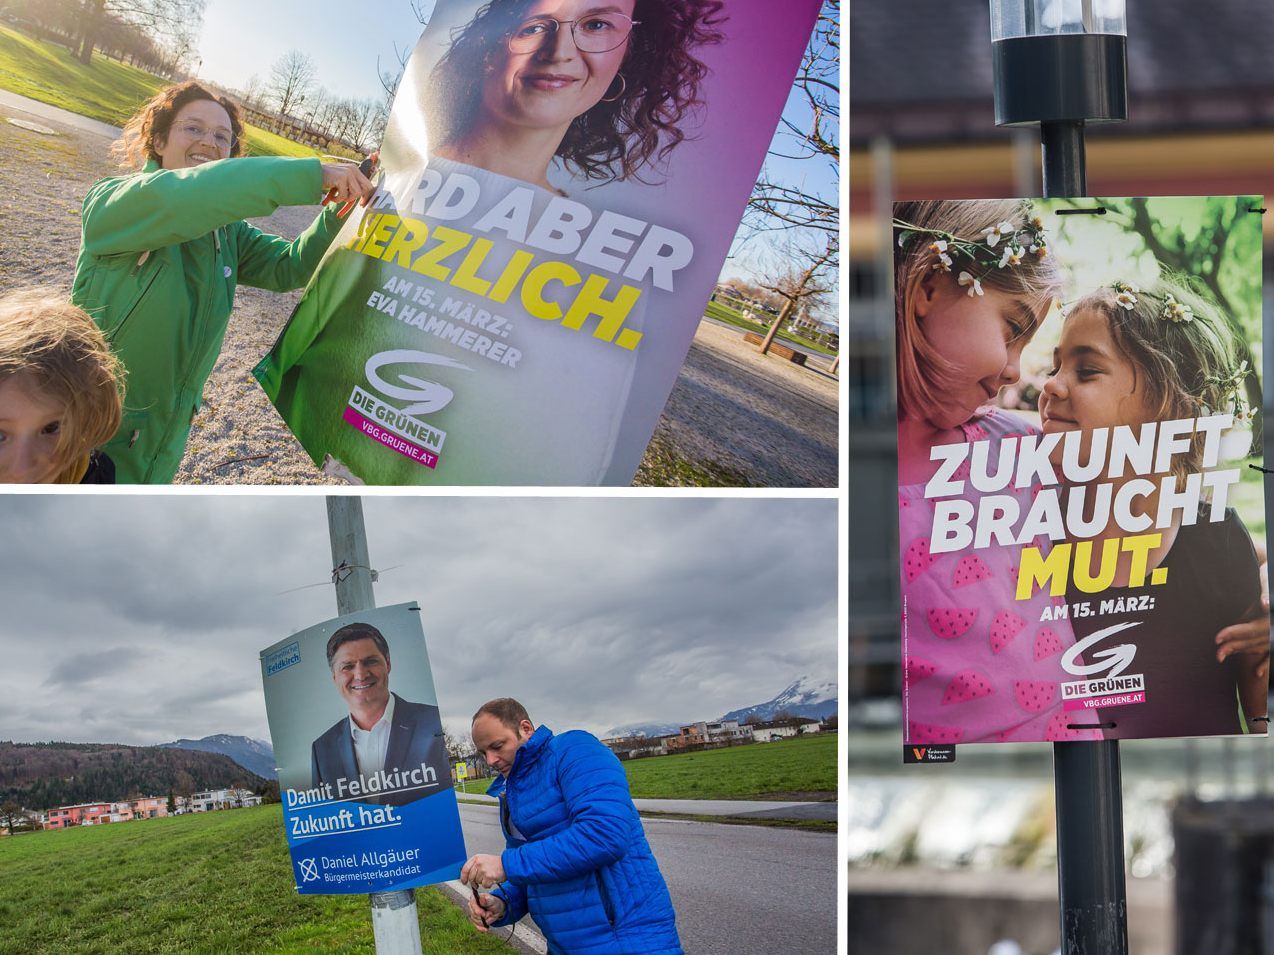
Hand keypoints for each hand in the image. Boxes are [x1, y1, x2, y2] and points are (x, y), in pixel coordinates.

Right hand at [320, 162, 373, 205]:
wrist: (311, 174)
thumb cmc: (326, 179)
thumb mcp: (341, 179)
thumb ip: (352, 185)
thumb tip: (364, 198)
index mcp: (354, 169)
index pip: (368, 184)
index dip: (366, 196)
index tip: (362, 204)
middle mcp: (353, 169)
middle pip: (365, 190)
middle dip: (357, 197)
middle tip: (346, 200)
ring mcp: (348, 173)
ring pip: (356, 194)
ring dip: (345, 199)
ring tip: (337, 197)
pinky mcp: (341, 178)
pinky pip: (344, 196)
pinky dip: (337, 199)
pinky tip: (331, 197)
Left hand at [461, 853, 505, 888]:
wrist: (506, 864)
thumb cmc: (495, 863)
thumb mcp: (483, 860)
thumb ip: (474, 866)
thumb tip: (466, 876)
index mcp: (476, 858)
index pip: (465, 869)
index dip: (463, 877)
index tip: (464, 881)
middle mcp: (479, 863)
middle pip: (471, 877)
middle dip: (474, 881)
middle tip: (480, 880)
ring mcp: (483, 870)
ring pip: (477, 882)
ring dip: (482, 882)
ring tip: (488, 877)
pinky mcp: (488, 876)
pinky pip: (484, 885)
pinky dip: (488, 885)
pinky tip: (491, 879)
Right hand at [466, 891, 504, 932]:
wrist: (497, 909)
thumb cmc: (494, 902)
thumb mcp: (492, 900)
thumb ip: (486, 901)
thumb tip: (481, 899)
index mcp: (474, 899)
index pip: (472, 904)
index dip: (477, 910)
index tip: (484, 914)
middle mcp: (471, 907)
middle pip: (474, 914)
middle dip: (484, 916)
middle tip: (491, 914)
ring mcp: (473, 915)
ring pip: (477, 921)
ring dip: (485, 920)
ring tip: (490, 915)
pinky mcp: (475, 921)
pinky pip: (477, 926)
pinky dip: (482, 928)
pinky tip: (486, 929)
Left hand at [1216, 550, 1272, 677]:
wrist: (1270, 573)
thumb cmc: (1268, 577)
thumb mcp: (1267, 582)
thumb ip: (1265, 594)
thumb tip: (1264, 605)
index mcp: (1268, 617)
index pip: (1250, 629)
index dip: (1233, 634)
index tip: (1217, 638)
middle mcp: (1272, 628)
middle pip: (1252, 641)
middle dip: (1233, 647)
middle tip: (1216, 654)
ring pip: (1259, 647)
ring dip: (1242, 652)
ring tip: (1223, 656)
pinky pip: (1271, 653)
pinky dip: (1265, 663)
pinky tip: (1257, 673)